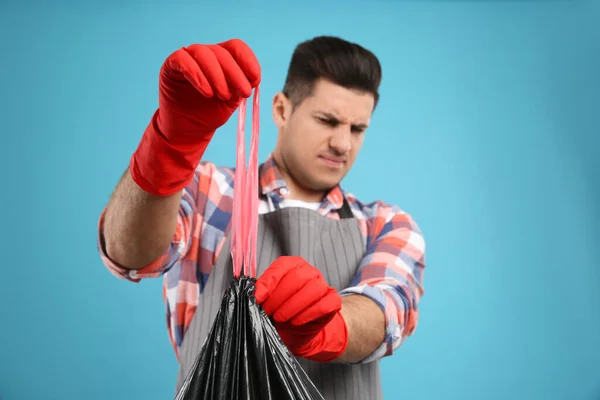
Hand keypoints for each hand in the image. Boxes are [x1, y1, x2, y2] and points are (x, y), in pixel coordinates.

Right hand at [130, 39, 260, 195]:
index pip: (236, 48)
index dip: (248, 60)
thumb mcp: (231, 100)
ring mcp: (187, 57)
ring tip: (223, 96)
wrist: (189, 130)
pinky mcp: (171, 65)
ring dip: (218, 76)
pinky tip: (207, 92)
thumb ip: (241, 86)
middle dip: (236, 74)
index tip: (255, 79)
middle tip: (244, 93)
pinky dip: (197, 75)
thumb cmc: (210, 113)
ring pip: (204, 54)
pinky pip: (183, 60)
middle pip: (223, 52)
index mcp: (222, 58)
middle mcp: (205, 54)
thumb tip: (253, 78)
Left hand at [254, 256, 347, 361]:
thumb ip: (262, 293)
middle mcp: (310, 271)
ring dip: (292, 306)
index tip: (257, 298)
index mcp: (293, 265)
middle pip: (296, 277)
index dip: (268, 283)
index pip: (281, 266)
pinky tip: (296, 322)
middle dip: (278, 297)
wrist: (299, 331)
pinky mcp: (333, 301)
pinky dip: (308, 314)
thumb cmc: (282, 311)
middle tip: (267, 311)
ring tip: (280, 318)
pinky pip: (324, 304)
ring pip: (312, 289)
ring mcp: (323, 285)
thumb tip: (252, 294)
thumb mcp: (269, 300)